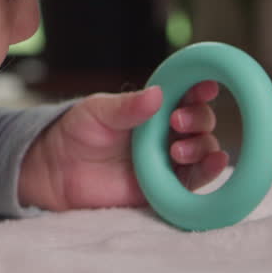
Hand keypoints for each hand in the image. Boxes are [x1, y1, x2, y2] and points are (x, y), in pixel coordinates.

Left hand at [18, 82, 229, 211]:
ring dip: (202, 146)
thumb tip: (158, 93)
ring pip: (203, 149)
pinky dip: (210, 171)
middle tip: (176, 121)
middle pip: (200, 121)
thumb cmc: (76, 134)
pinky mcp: (166, 186)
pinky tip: (215, 163)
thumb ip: (127, 107)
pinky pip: (196, 179)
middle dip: (198, 118)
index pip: (184, 94)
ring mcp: (168, 159)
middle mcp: (166, 132)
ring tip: (176, 150)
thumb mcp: (97, 112)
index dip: (199, 88)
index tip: (206, 86)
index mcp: (152, 108)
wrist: (56, 171)